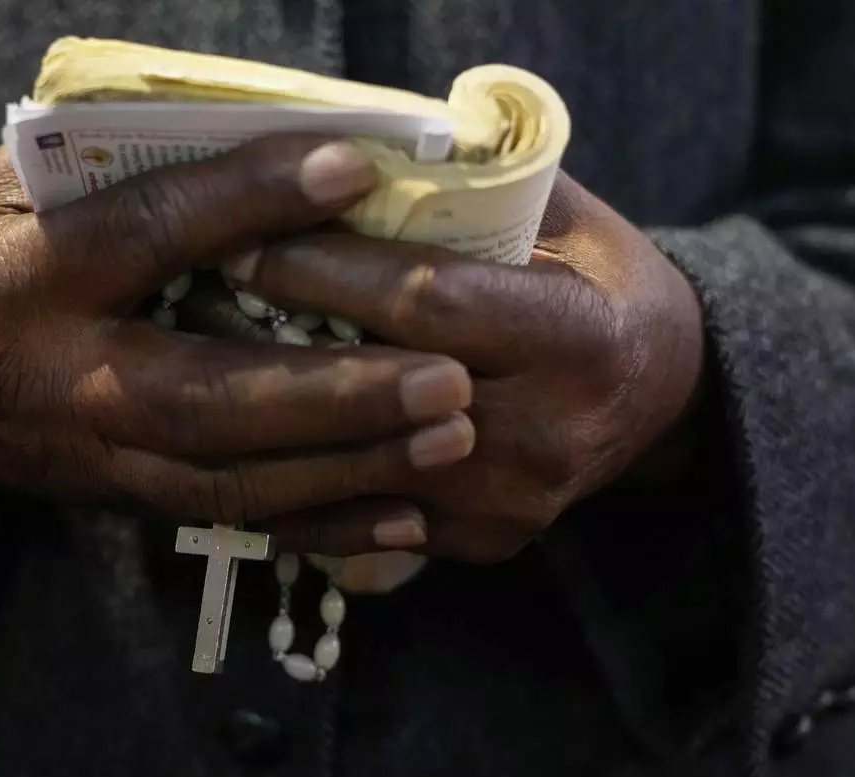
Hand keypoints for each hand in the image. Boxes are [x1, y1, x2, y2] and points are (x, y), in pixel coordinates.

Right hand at [0, 137, 477, 522]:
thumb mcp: (3, 190)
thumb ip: (113, 165)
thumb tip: (255, 129)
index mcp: (32, 278)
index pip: (149, 232)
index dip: (250, 199)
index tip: (352, 166)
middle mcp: (73, 381)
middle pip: (211, 396)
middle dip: (333, 395)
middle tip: (446, 376)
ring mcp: (102, 456)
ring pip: (234, 480)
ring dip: (350, 467)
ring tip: (453, 439)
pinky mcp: (125, 496)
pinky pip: (231, 522)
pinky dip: (324, 526)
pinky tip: (406, 517)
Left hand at [224, 172, 705, 561]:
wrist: (660, 392)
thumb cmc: (599, 283)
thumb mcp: (565, 219)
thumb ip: (476, 191)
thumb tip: (353, 156)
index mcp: (573, 337)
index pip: (424, 300)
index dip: (322, 270)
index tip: (238, 241)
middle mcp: (546, 433)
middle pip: (381, 392)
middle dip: (275, 347)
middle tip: (193, 305)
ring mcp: (513, 502)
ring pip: (363, 471)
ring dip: (273, 429)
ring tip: (196, 380)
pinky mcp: (487, 542)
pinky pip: (372, 524)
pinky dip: (303, 493)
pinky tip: (240, 458)